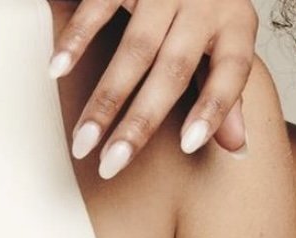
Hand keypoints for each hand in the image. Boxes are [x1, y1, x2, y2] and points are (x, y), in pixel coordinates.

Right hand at [50, 0, 256, 177]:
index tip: (188, 145)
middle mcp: (203, 4)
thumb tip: (237, 147)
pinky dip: (77, 38)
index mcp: (235, 24)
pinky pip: (99, 6)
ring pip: (134, 50)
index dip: (212, 110)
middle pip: (171, 71)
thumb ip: (229, 92)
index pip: (231, 72)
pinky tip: (58, 70)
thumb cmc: (208, 5)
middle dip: (139, 122)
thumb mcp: (229, 39)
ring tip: (83, 140)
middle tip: (112, 164)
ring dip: (105, 99)